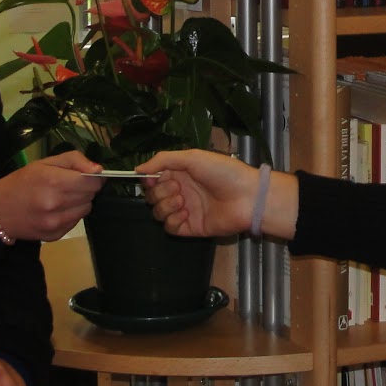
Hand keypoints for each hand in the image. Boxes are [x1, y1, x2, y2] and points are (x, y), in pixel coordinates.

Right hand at [0, 150, 102, 241]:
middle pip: (90, 195)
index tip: (85, 175)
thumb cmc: (22, 182)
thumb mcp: (45, 162)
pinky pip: (75, 222)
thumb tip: (99, 169)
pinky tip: (55, 210)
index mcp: (53, 181)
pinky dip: (70, 215)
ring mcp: (55, 223)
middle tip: (68, 185)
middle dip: (85, 188)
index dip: (93, 177)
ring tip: (61, 198)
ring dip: (79, 202)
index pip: (92, 182)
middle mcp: (55, 204)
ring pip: (86, 209)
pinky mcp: (55, 235)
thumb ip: (74, 160)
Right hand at [139, 150, 296, 239]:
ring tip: (182, 200)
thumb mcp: (192, 157)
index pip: (154, 179)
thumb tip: (137, 169)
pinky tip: (185, 214)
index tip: (151, 180)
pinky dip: (173, 221)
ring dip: (165, 206)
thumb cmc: (224, 172)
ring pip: (158, 212)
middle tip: (178, 188)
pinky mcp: (191, 228)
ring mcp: (186, 210)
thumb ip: (163, 160)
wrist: (247, 197)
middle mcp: (182, 191)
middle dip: (160, 192)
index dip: (149, 180)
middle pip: (153, 196)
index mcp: (181, 174)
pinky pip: (170, 228)